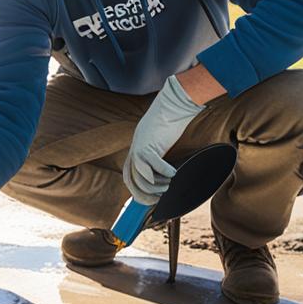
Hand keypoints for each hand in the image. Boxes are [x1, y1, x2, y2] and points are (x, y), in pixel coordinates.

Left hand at [123, 75, 204, 204]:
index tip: (148, 198)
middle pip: (131, 180)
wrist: (172, 104)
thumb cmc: (170, 121)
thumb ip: (156, 153)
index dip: (136, 190)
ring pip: (141, 177)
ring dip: (156, 185)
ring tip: (168, 185)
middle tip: (158, 199)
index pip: (128, 175)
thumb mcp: (159, 140)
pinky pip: (154, 167)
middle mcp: (134, 149)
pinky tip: (174, 173)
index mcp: (135, 149)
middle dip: (143, 194)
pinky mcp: (149, 145)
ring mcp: (140, 148)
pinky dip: (164, 173)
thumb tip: (162, 171)